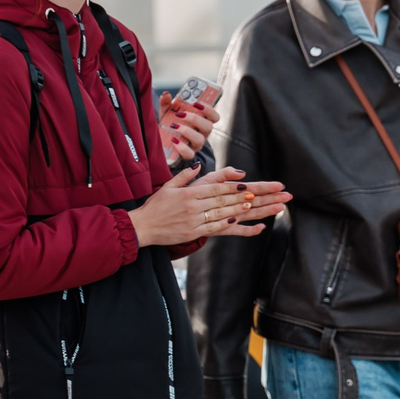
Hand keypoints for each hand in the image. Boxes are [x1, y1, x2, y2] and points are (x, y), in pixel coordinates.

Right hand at [127, 166, 273, 248]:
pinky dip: (224, 224)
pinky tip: (235, 220)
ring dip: (236, 209)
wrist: (143, 226)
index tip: (246, 184)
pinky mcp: (191, 232)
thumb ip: (185, 175)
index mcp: (188, 193)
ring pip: (219, 213)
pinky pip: (211, 228)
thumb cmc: (156, 206)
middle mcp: (192, 206)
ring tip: (250, 205)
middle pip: (221, 200)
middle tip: (257, 194)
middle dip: (240, 196)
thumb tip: (199, 166)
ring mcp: (192, 220)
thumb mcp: (168, 186)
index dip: (231, 186)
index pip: (215, 188)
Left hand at [158, 93, 217, 165]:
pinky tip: (173, 140)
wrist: (161, 143)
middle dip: (195, 119)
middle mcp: (202, 134)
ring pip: (200, 139)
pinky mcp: (188, 155)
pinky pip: (189, 153)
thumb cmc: (169, 125)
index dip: (209, 109)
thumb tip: (166, 94)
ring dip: (187, 131)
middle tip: (180, 114)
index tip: (196, 103)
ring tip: (174, 126)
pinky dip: (181, 146)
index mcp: (201, 122)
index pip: (214, 117)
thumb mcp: (167, 113)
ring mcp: (196, 145)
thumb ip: (166, 103)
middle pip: (208, 127)